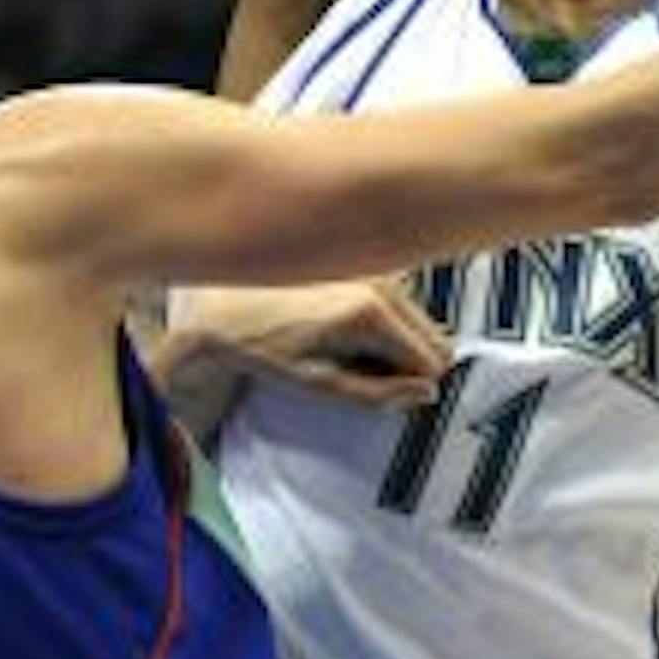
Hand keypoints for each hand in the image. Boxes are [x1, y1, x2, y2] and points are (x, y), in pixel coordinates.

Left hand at [181, 277, 454, 407]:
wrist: (222, 304)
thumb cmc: (261, 344)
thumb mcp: (318, 384)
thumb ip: (377, 394)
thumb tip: (424, 394)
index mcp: (370, 315)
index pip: (433, 362)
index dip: (414, 385)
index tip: (387, 391)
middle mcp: (380, 285)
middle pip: (436, 338)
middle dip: (412, 362)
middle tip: (368, 373)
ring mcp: (374, 270)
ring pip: (421, 319)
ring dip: (400, 340)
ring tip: (352, 349)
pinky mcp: (364, 264)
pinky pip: (400, 302)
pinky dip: (386, 320)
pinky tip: (348, 326)